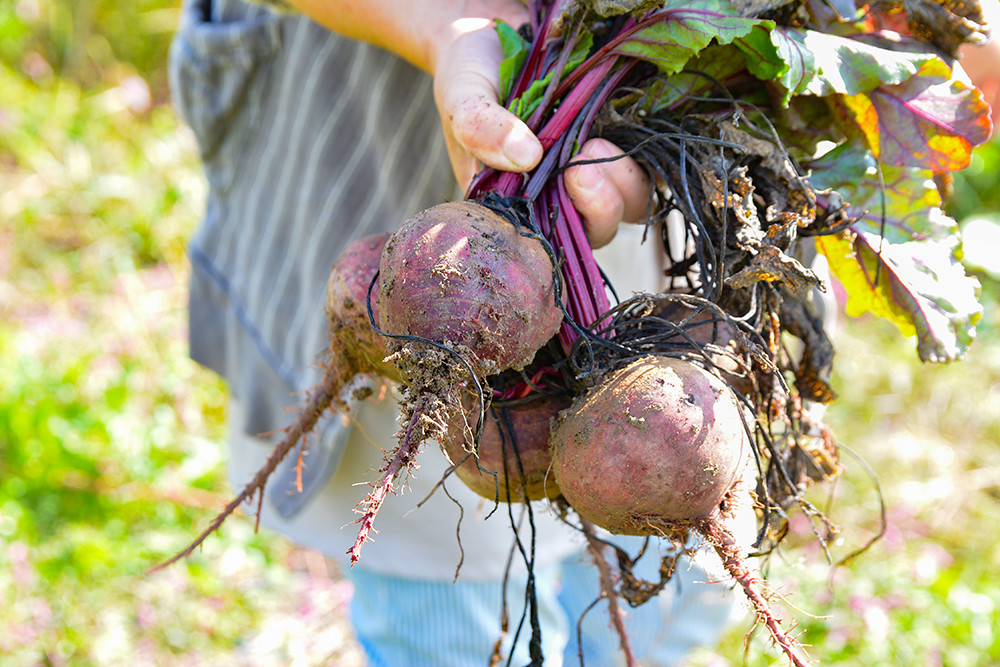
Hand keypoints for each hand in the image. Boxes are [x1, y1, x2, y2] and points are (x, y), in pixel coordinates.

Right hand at [286, 0, 651, 245]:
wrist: (494, 29)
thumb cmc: (470, 67)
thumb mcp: (462, 93)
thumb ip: (479, 125)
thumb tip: (526, 157)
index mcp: (517, 203)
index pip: (556, 241)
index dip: (577, 219)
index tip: (576, 176)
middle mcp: (559, 195)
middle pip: (601, 227)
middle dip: (605, 201)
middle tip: (590, 153)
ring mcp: (594, 170)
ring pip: (632, 200)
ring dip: (627, 178)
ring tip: (602, 139)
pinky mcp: (622, 141)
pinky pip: (649, 162)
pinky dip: (645, 149)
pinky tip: (629, 125)